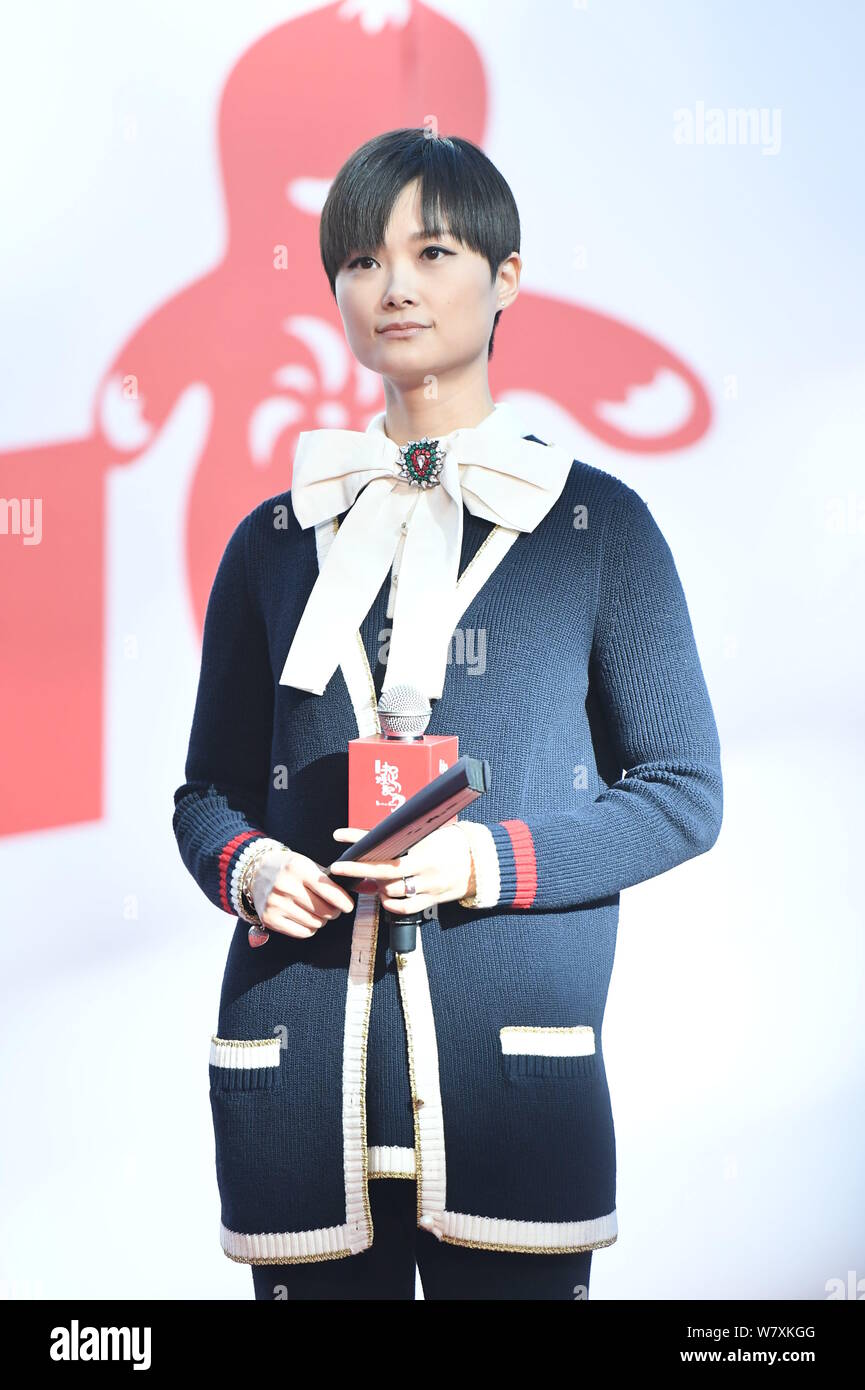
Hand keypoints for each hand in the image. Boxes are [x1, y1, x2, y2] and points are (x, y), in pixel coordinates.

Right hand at [251, 846, 355, 940]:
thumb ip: (332, 879)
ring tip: (316, 911)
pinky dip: (309, 928)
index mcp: (298, 868)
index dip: (343, 901)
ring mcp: (275, 903)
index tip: (348, 906)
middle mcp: (285, 886)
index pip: (328, 890)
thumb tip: (367, 887)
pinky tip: (305, 918)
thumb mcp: (309, 865)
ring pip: (315, 923)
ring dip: (321, 920)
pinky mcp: (269, 918)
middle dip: (333, 912)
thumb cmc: (290, 868)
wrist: (257, 871)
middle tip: (332, 909)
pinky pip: (302, 933)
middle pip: (324, 911)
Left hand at [329, 822, 473, 914]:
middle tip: (338, 867)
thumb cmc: (453, 843)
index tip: (340, 836)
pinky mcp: (432, 901)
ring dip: (378, 887)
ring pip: (392, 892)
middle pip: (384, 873)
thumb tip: (376, 831)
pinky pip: (405, 909)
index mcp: (424, 851)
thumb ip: (406, 836)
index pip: (387, 849)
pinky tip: (386, 897)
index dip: (361, 843)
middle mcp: (425, 870)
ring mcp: (428, 888)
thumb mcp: (430, 833)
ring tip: (373, 879)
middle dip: (358, 870)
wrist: (480, 863)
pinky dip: (391, 905)